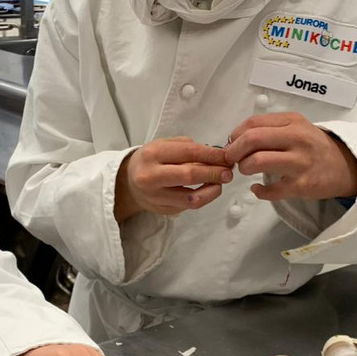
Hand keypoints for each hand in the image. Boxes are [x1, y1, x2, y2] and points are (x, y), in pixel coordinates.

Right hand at [114, 137, 232, 221]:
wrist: (128, 183)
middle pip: (190, 175)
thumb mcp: (164, 145)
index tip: (228, 156)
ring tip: (220, 183)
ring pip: (192, 198)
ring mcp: (156, 196)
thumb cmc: (151, 160)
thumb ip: (188, 148)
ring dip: (212, 190)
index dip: (212, 155)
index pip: (189, 152)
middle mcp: (151, 176)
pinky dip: (203, 198)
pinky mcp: (163, 210)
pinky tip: (208, 189)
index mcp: (153, 154)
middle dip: (214, 173)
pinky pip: (188, 206)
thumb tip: (217, 155)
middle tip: (228, 172)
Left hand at [225, 113, 356, 201]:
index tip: (232, 143)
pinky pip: (271, 190)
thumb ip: (270, 128)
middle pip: (252, 139)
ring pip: (258, 161)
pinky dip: (259, 191)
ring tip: (247, 170)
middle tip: (233, 158)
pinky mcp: (302, 185)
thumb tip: (236, 138)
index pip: (253, 123)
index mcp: (293, 121)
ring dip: (244, 168)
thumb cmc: (314, 146)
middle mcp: (297, 138)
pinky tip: (258, 188)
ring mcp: (300, 162)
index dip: (235, 135)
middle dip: (234, 151)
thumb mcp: (296, 127)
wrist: (345, 166)